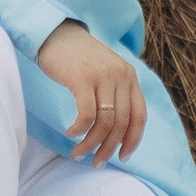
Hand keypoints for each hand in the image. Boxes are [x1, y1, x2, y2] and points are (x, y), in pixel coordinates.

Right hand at [37, 19, 145, 162]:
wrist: (55, 33)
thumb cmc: (78, 58)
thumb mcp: (105, 72)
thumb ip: (115, 93)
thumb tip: (116, 132)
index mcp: (129, 76)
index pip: (140, 116)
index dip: (133, 140)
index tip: (123, 157)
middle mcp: (120, 75)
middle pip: (121, 123)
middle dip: (109, 148)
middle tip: (96, 163)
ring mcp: (102, 76)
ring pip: (105, 122)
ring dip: (91, 144)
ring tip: (78, 154)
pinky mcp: (82, 78)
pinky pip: (87, 114)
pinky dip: (79, 130)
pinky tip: (71, 133)